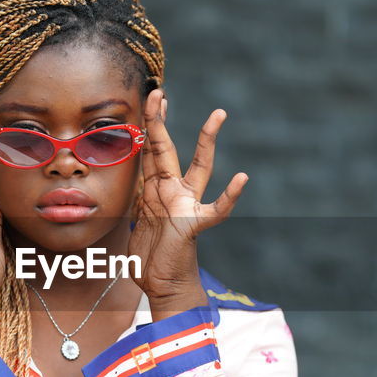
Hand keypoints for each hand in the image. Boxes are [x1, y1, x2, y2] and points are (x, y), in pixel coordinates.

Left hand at [128, 89, 247, 312]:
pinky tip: (241, 179)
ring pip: (198, 167)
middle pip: (166, 148)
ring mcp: (186, 206)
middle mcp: (173, 192)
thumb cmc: (152, 258)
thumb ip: (138, 200)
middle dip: (160, 120)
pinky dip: (229, 197)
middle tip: (159, 91)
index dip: (149, 124)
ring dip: (207, 142)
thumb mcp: (136, 222)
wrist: (163, 286)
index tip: (154, 97)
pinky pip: (216, 210)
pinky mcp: (193, 225)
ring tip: (217, 115)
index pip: (151, 150)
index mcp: (156, 190)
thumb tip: (134, 185)